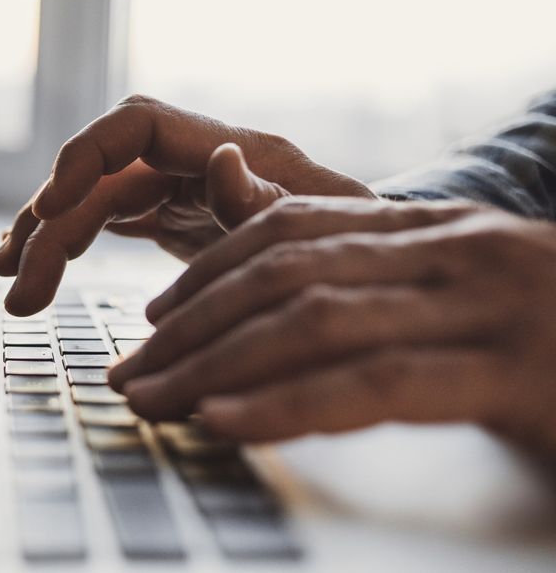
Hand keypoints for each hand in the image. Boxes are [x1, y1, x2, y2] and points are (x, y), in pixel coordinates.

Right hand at [0, 95, 372, 314]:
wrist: (357, 264)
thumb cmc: (352, 243)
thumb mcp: (321, 231)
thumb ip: (265, 202)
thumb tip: (223, 160)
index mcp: (230, 150)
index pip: (140, 125)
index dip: (86, 155)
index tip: (50, 205)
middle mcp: (192, 161)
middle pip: (100, 177)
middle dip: (51, 229)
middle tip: (19, 292)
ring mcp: (175, 188)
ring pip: (90, 202)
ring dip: (45, 241)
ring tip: (13, 289)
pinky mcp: (166, 216)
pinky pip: (102, 223)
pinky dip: (65, 246)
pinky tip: (32, 271)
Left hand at [108, 197, 555, 456]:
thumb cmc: (552, 341)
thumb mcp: (452, 293)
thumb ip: (358, 264)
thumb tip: (244, 219)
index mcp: (431, 227)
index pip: (286, 231)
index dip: (205, 272)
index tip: (151, 319)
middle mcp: (454, 250)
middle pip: (282, 274)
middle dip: (189, 328)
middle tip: (127, 375)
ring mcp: (488, 306)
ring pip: (314, 321)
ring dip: (215, 366)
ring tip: (150, 404)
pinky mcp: (515, 375)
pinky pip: (372, 385)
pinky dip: (287, 404)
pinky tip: (225, 423)